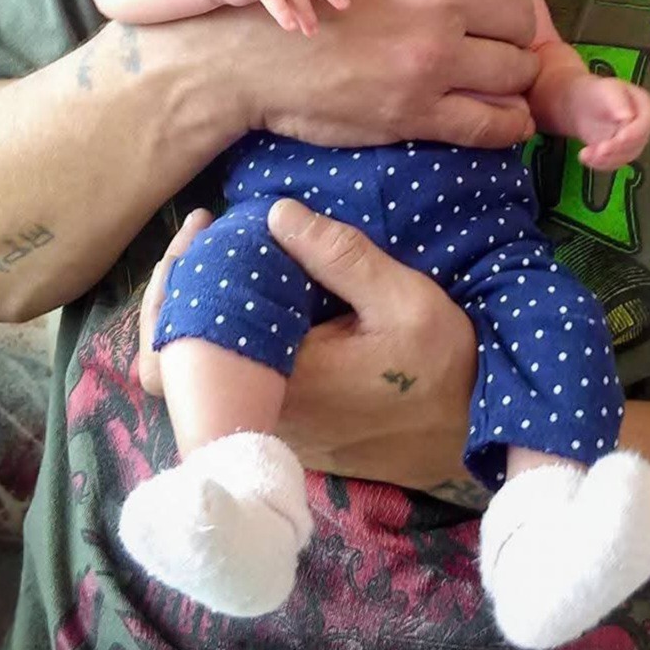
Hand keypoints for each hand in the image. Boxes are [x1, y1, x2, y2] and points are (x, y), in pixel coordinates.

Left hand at [137, 200, 476, 491]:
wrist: (476, 436)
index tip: (203, 229)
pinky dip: (227, 335)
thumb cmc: (445, 367)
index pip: (183, 344)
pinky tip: (250, 291)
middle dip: (180, 289)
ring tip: (221, 253)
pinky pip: (231, 382)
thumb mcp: (405, 299)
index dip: (175, 284)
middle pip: (173, 363)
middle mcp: (262, 416)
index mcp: (281, 382)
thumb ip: (341, 256)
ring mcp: (271, 429)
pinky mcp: (287, 430)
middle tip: (203, 232)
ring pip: (199, 376)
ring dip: (202, 311)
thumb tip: (276, 214)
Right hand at [226, 0, 538, 152]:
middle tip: (487, 32)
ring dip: (511, 72)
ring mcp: (431, 58)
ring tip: (492, 71)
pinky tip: (505, 116)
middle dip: (508, 24)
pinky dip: (509, 124)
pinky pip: (493, 124)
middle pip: (521, 15)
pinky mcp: (417, 112)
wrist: (235, 46)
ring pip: (516, 69)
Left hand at [573, 76, 649, 171]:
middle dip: (616, 149)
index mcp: (645, 107)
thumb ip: (618, 103)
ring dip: (606, 159)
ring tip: (586, 154)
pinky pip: (613, 164)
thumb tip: (627, 117)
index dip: (633, 134)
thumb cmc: (598, 93)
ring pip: (624, 157)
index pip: (644, 124)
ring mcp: (633, 143)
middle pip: (636, 144)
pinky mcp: (620, 154)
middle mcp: (643, 128)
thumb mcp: (608, 91)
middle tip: (598, 151)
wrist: (585, 105)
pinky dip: (599, 164)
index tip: (619, 138)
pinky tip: (585, 157)